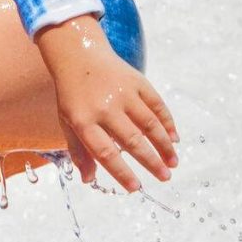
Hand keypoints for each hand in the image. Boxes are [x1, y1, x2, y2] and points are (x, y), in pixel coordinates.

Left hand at [36, 15, 177, 190]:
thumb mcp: (67, 122)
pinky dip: (167, 123)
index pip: (105, 152)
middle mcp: (104, 107)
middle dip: (151, 162)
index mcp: (83, 120)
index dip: (121, 172)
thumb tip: (89, 180)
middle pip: (132, 140)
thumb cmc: (72, 95)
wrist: (79, 54)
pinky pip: (156, 105)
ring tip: (173, 162)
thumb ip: (79, 150)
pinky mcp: (137, 81)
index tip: (135, 187)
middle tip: (165, 177)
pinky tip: (174, 138)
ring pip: (149, 124)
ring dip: (164, 145)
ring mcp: (123, 93)